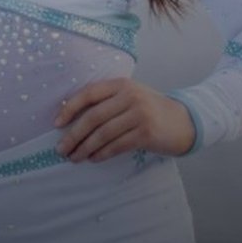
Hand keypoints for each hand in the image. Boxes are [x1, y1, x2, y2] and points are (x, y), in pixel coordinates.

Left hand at [55, 78, 194, 160]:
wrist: (185, 121)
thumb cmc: (149, 110)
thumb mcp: (129, 97)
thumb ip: (106, 102)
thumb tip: (71, 121)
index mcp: (121, 84)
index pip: (88, 94)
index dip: (69, 109)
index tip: (56, 124)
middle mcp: (130, 96)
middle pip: (93, 117)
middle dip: (73, 135)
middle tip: (61, 149)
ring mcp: (140, 114)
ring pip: (103, 134)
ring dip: (85, 148)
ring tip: (74, 157)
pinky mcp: (147, 133)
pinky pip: (117, 145)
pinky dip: (102, 153)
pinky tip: (93, 158)